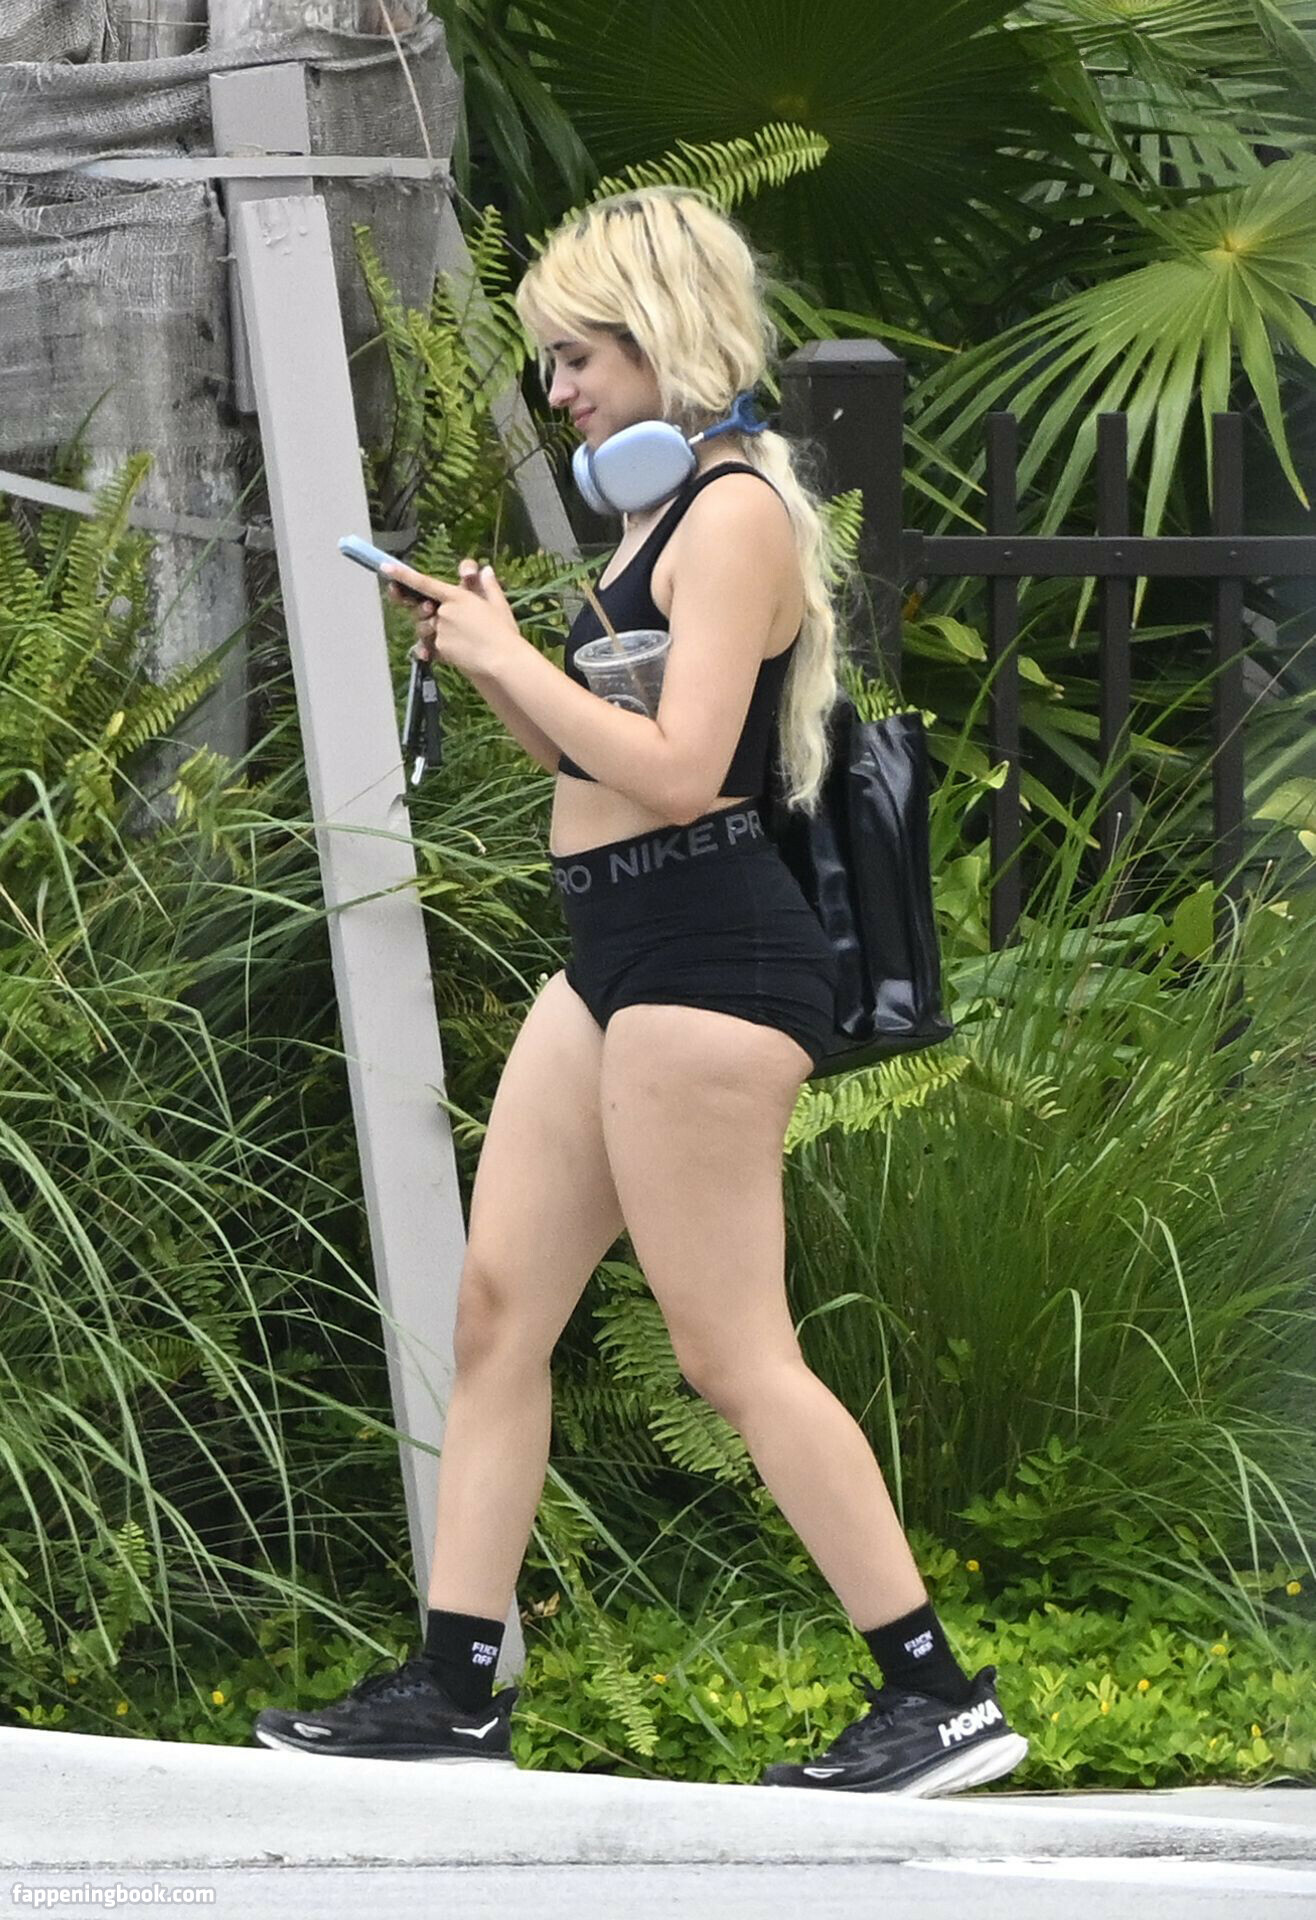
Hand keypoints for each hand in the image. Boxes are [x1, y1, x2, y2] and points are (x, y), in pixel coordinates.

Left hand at [383, 557, 522, 681]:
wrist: (502, 662)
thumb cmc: (504, 634)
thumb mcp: (498, 606)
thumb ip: (488, 587)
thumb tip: (485, 571)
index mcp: (457, 597)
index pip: (425, 583)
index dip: (403, 575)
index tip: (386, 568)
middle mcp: (444, 612)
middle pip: (422, 609)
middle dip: (423, 611)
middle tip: (435, 615)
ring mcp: (440, 631)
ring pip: (425, 628)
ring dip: (433, 631)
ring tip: (459, 640)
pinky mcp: (439, 648)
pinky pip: (430, 647)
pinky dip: (437, 649)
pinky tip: (454, 655)